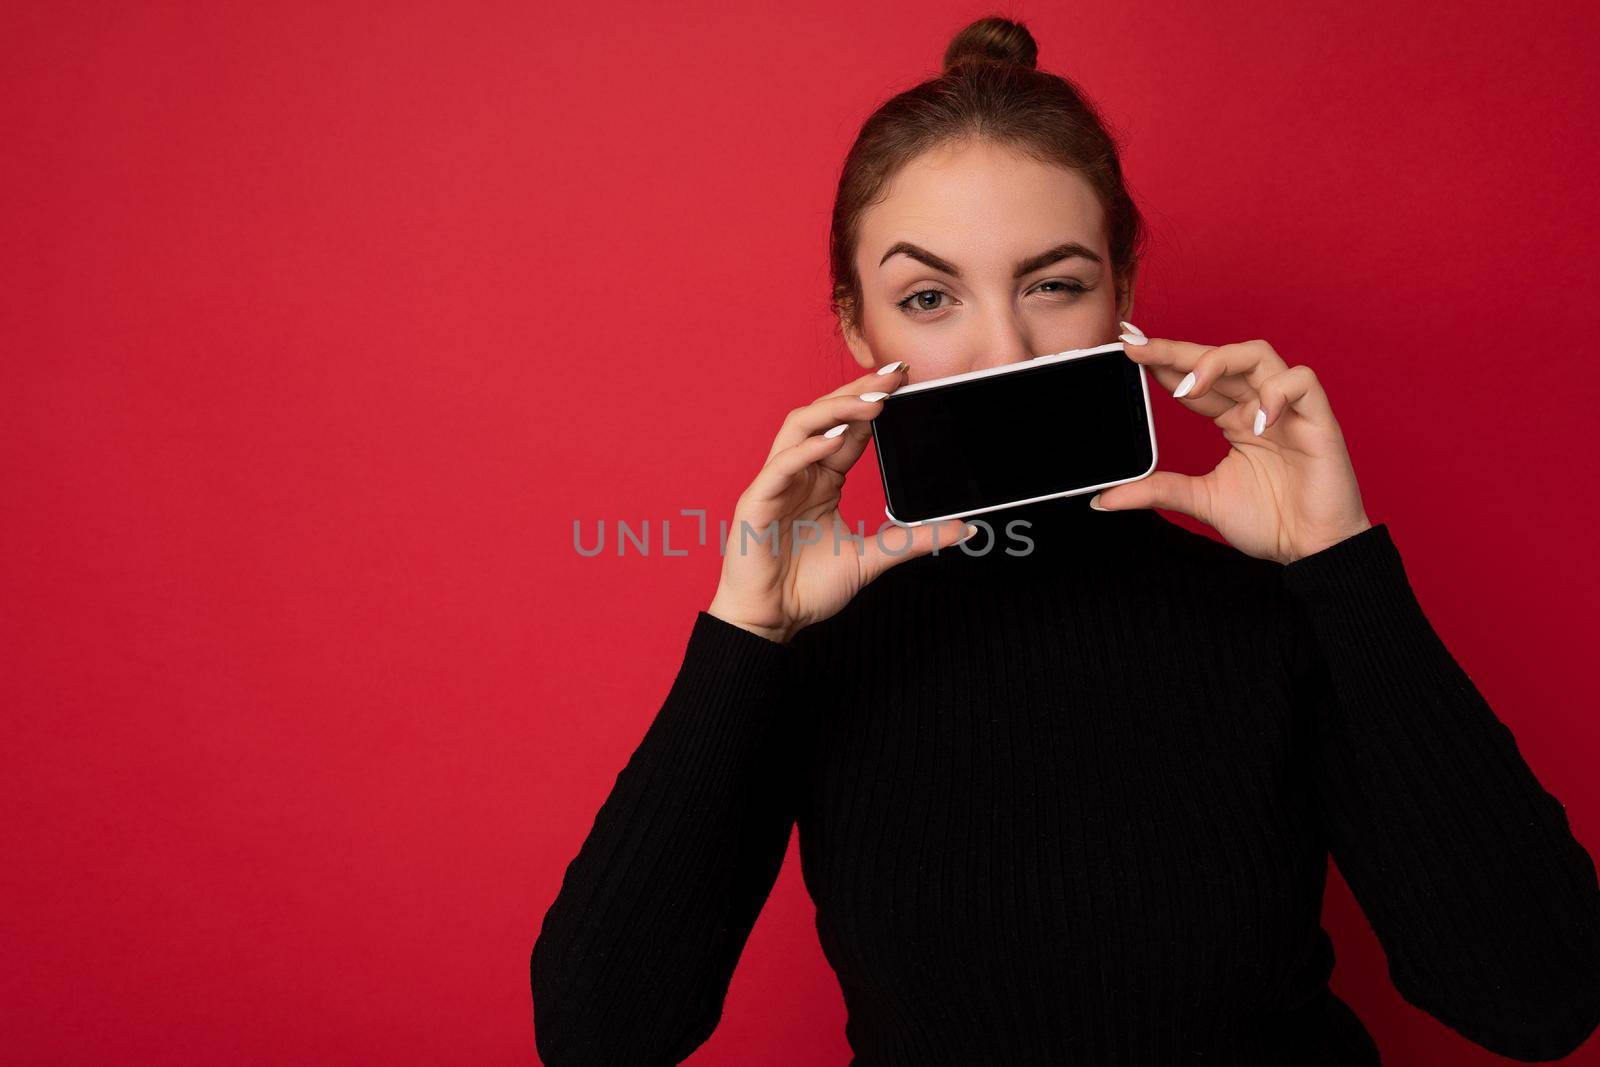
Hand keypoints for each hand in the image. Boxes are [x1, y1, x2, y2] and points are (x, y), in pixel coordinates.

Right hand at [707, 361, 975, 642]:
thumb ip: (913, 541)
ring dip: (835, 410)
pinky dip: (807, 449)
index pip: (849, 430)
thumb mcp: (873, 558)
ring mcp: (776, 484)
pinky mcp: (757, 501)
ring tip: (871, 403)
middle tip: (896, 376)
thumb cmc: (807, 589)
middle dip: (859, 392)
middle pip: (825, 416)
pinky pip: (780, 465)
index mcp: (822, 480)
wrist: (771, 622)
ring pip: (800, 427)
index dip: (875, 404)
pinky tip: (833, 441)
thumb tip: (963, 529)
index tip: (907, 384)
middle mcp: (799, 474)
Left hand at [1093, 323, 1372, 563]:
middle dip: (1178, 350)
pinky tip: (1255, 420)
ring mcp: (1289, 409)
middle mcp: (1259, 405)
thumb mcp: (1201, 500)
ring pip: (1259, 355)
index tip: (1128, 352)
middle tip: (1139, 349)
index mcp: (1233, 418)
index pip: (1195, 379)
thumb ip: (1158, 491)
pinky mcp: (1319, 420)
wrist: (1312, 550)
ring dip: (1221, 361)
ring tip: (1191, 386)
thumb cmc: (1270, 521)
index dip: (1165, 363)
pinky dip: (1278, 392)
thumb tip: (1103, 499)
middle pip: (1219, 358)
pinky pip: (1303, 383)